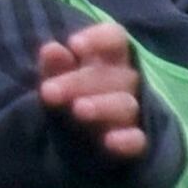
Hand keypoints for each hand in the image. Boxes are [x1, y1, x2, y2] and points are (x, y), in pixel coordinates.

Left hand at [36, 19, 149, 159]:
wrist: (73, 149)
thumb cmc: (68, 103)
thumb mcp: (57, 82)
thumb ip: (54, 67)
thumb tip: (50, 49)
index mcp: (110, 61)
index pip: (115, 39)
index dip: (99, 39)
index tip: (74, 45)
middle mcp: (126, 83)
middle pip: (114, 74)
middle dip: (79, 82)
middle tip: (48, 91)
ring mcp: (134, 113)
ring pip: (126, 105)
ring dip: (101, 106)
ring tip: (78, 109)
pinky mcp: (136, 142)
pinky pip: (138, 140)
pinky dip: (126, 140)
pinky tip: (109, 141)